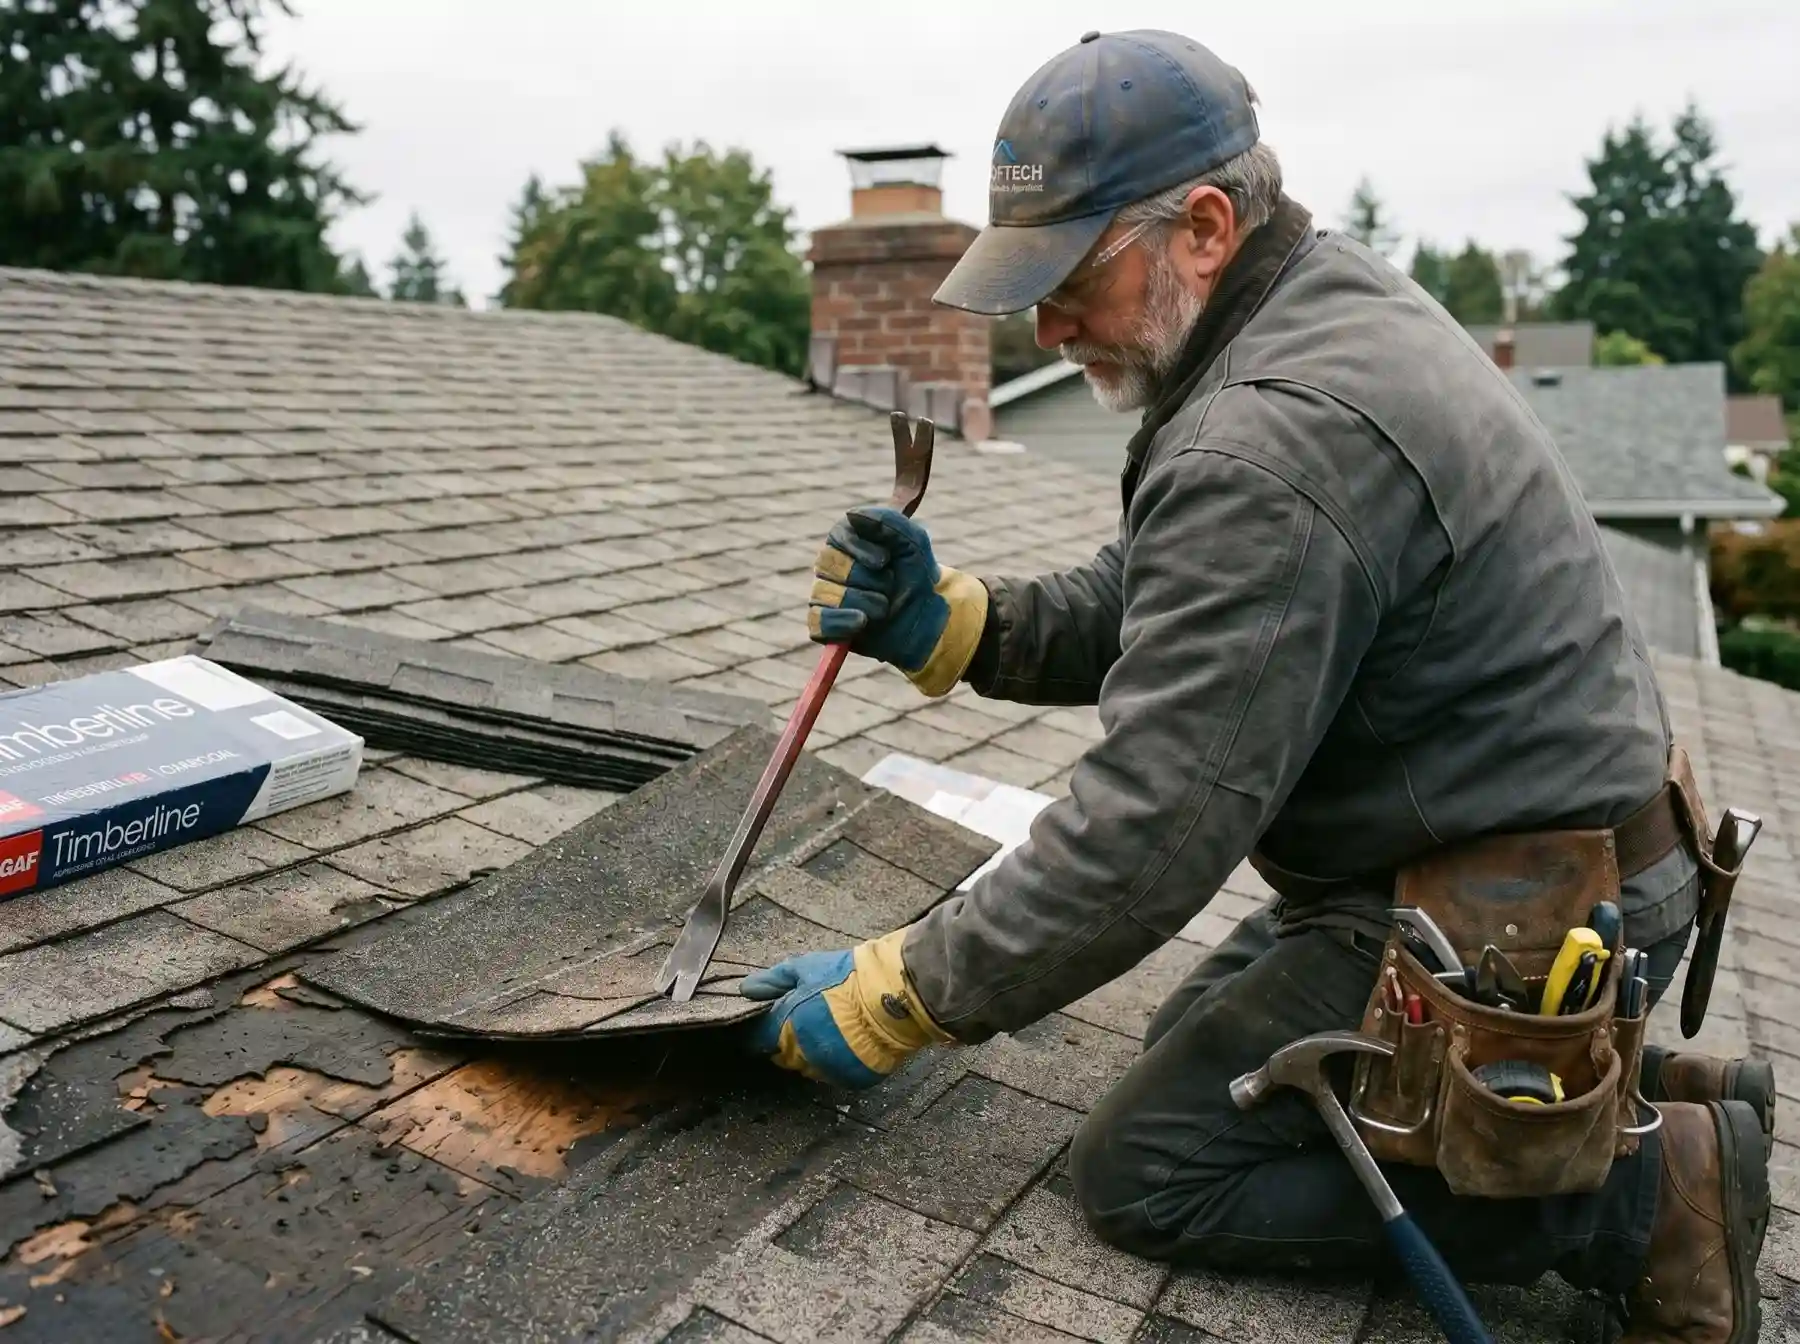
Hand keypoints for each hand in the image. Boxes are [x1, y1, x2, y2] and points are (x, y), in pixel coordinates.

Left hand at [741, 928, 950, 1089]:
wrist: (893, 995)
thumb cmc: (847, 978)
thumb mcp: (806, 968)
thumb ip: (773, 980)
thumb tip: (746, 989)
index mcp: (786, 1027)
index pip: (757, 1041)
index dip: (759, 1032)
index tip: (766, 1024)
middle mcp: (803, 1055)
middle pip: (782, 1055)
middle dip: (786, 1041)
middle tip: (805, 1020)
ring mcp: (828, 1070)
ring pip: (808, 1067)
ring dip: (811, 1053)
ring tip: (830, 1030)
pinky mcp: (852, 1080)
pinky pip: (835, 1074)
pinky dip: (837, 1062)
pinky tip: (848, 1042)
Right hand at [808, 505, 988, 697]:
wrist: (926, 618)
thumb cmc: (916, 576)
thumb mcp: (913, 543)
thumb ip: (889, 522)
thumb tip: (852, 515)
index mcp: (847, 540)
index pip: (837, 536)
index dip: (860, 549)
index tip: (885, 560)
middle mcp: (831, 565)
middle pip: (831, 566)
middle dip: (869, 578)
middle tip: (890, 585)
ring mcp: (825, 595)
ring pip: (827, 594)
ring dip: (865, 602)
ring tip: (885, 608)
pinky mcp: (825, 625)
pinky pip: (818, 622)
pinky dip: (841, 623)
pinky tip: (862, 622)